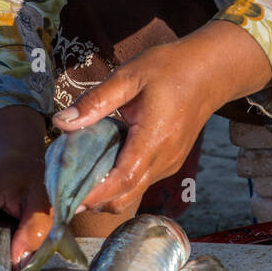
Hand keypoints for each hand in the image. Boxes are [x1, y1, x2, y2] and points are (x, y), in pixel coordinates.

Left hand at [51, 20, 271, 218]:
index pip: (122, 180)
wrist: (210, 71)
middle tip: (62, 190)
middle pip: (125, 196)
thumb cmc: (169, 69)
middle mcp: (164, 159)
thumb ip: (96, 101)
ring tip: (76, 175)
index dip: (94, 194)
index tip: (66, 196)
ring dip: (105, 191)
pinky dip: (118, 181)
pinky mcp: (169, 162)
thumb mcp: (129, 76)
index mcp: (154, 139)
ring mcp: (169, 163)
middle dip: (94, 201)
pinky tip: (101, 162)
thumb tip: (61, 122)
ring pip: (133, 191)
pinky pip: (141, 180)